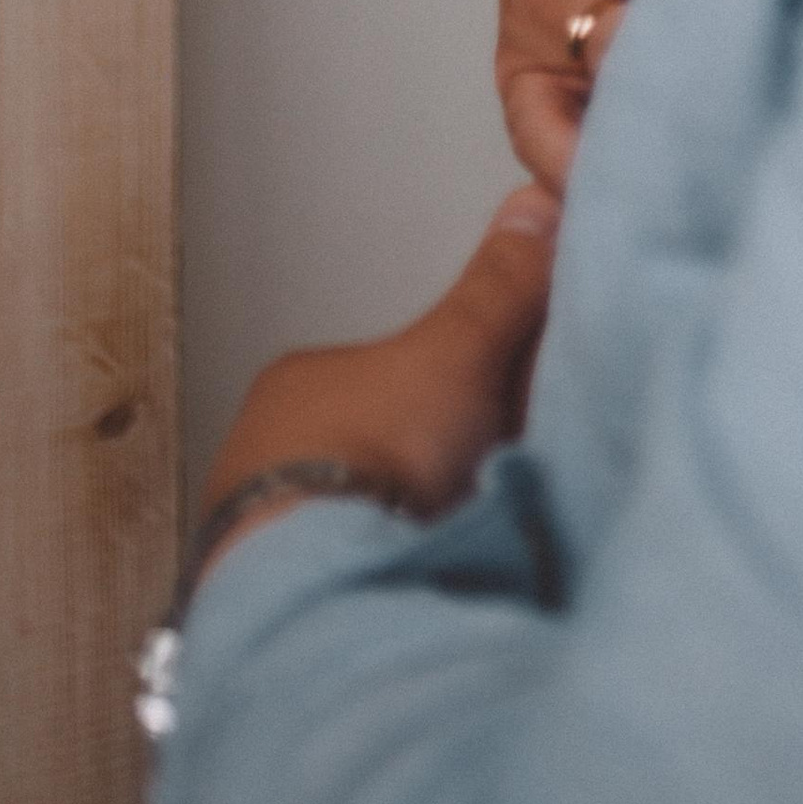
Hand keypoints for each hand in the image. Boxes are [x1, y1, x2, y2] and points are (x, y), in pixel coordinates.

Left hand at [196, 188, 559, 576]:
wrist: (323, 588)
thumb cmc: (369, 458)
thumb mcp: (460, 350)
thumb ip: (500, 286)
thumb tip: (533, 206)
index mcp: (301, 379)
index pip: (392, 363)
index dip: (456, 374)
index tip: (499, 395)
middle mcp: (270, 448)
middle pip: (382, 435)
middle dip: (440, 450)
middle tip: (492, 468)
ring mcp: (269, 528)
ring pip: (366, 505)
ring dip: (416, 513)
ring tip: (469, 527)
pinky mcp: (284, 597)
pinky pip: (355, 565)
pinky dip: (397, 563)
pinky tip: (435, 569)